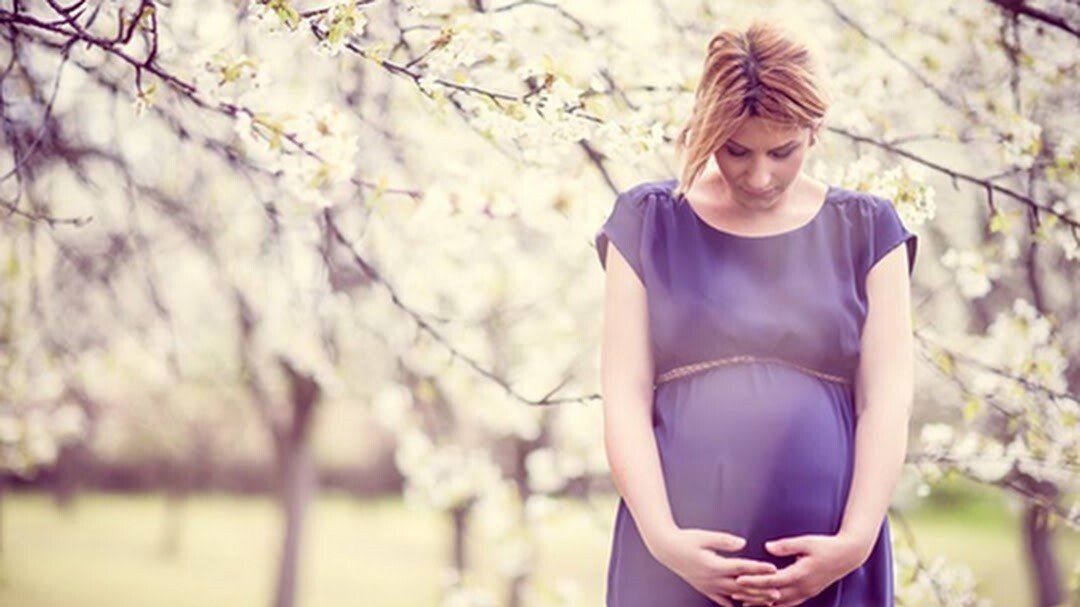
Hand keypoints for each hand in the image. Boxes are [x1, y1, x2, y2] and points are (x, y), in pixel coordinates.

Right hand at [650, 527, 783, 606]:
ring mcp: (709, 586)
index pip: (742, 568)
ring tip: (767, 601)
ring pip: (734, 596)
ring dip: (752, 599)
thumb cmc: (685, 540)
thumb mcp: (704, 536)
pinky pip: (722, 600)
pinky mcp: (705, 588)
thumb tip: (743, 543)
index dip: (758, 568)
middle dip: (761, 590)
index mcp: (714, 565)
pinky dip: (734, 604)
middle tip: (778, 592)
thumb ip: (724, 540)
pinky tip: (743, 606)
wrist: (666, 549)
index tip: (773, 569)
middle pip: (742, 587)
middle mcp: (713, 579)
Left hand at [729, 532, 869, 606]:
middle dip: (753, 596)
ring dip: (763, 603)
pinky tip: (767, 603)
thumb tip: (767, 547)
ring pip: (781, 602)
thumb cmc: (826, 546)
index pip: (772, 580)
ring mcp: (807, 592)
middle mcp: (803, 587)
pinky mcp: (809, 592)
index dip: (754, 581)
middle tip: (734, 595)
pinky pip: (790, 602)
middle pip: (773, 596)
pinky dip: (776, 604)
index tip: (739, 580)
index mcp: (800, 574)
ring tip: (745, 603)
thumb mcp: (806, 542)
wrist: (848, 555)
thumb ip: (786, 546)